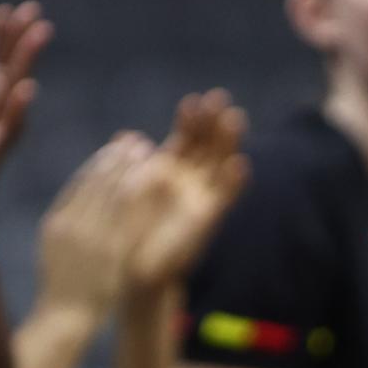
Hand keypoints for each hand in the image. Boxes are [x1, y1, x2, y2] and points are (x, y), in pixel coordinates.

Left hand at [0, 2, 50, 226]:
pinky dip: (19, 106)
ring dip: (28, 63)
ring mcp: (0, 130)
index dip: (4, 36)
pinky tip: (26, 87)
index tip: (12, 7)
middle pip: (12, 69)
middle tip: (37, 12)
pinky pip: (10, 124)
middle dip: (24, 41)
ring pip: (16, 91)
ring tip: (39, 35)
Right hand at [36, 132, 157, 319]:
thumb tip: (79, 202)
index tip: (116, 146)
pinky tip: (156, 178)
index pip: (81, 183)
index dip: (101, 161)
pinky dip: (141, 192)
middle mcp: (74, 224)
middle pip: (97, 181)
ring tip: (149, 151)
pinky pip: (129, 214)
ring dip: (132, 168)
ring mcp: (92, 237)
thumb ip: (68, 224)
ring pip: (113, 193)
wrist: (66, 317)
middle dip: (119, 157)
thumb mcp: (55, 249)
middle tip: (138, 139)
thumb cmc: (64, 287)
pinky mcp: (112, 251)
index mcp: (57, 221)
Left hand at [123, 90, 248, 289]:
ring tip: (235, 119)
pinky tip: (241, 165)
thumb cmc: (129, 232)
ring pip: (220, 163)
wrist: (137, 270)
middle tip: (221, 97)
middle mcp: (190, 181)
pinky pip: (225, 196)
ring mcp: (202, 198)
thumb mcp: (127, 189)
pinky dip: (234, 182)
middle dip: (214, 122)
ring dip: (229, 142)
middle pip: (208, 145)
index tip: (193, 100)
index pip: (187, 138)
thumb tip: (127, 135)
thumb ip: (133, 163)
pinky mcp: (208, 218)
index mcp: (170, 170)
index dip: (192, 120)